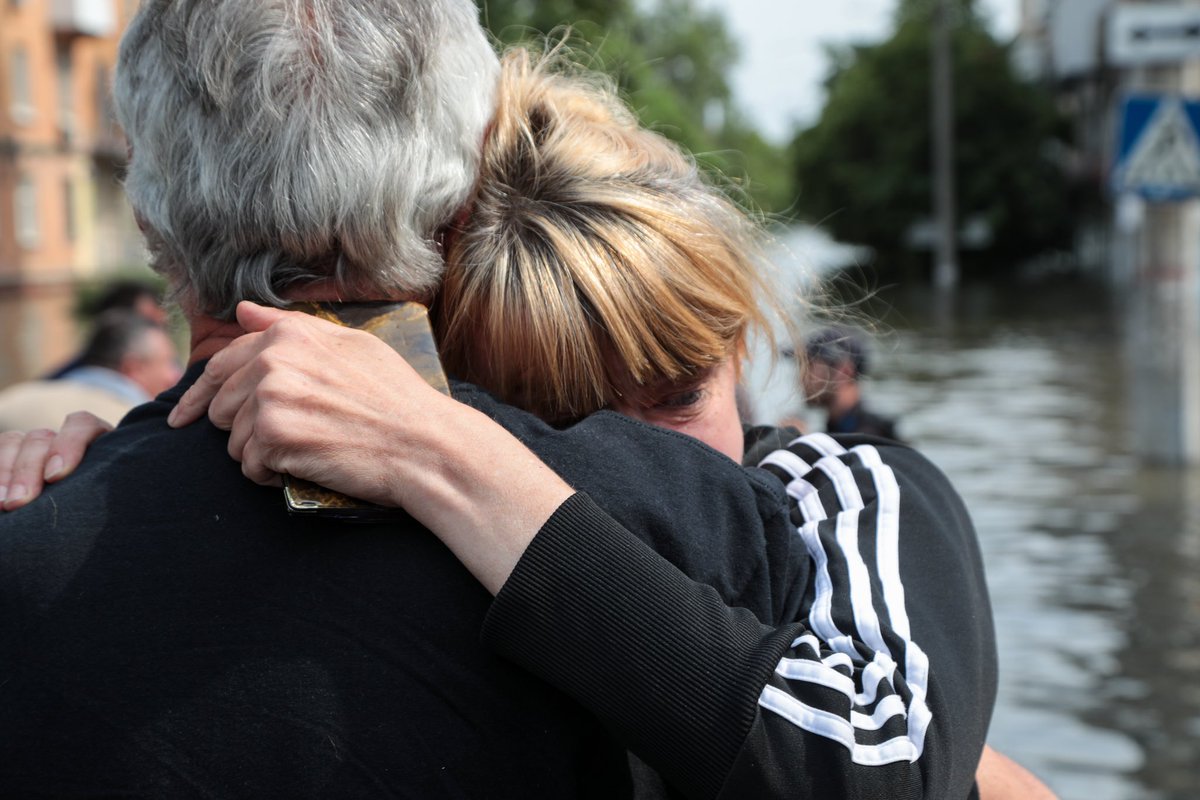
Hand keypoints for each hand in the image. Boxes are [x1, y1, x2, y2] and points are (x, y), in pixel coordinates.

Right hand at [0, 411, 112, 510]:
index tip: (57, 476)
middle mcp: (62, 440)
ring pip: (13, 443)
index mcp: (97, 442)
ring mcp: (34, 449)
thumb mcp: (111, 501)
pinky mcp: (12, 461)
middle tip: (19, 502)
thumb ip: (106, 495)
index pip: (82, 424)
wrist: (81, 530)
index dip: (69, 444)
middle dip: (27, 469)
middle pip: (41, 438)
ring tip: (3, 504)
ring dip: (5, 472)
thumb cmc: (105, 514)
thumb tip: (107, 512)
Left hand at [169, 301, 572, 593]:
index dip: (198, 394)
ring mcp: (271, 398)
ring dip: (261, 454)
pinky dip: (271, 476)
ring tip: (307, 452)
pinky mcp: (273, 437)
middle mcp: (273, 360)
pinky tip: (306, 468)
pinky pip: (249, 467)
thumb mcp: (351, 346)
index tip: (183, 416)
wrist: (424, 445)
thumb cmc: (396, 399)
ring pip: (232, 440)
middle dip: (243, 428)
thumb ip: (289, 327)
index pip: (221, 364)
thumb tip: (241, 310)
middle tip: (289, 440)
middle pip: (220, 406)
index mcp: (289, 335)